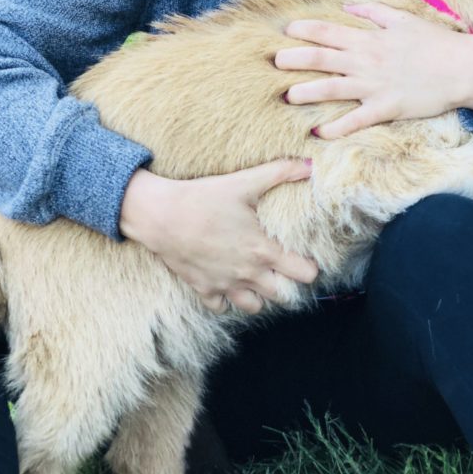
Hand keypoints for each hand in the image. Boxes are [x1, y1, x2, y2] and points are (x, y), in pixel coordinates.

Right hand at [119, 160, 317, 313]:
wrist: (162, 216)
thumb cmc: (204, 198)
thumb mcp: (245, 182)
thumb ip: (281, 172)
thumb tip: (311, 165)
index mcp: (263, 251)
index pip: (304, 273)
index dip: (310, 267)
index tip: (307, 258)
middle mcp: (247, 274)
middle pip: (282, 295)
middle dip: (288, 285)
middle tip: (284, 269)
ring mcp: (225, 285)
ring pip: (254, 307)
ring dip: (260, 295)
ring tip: (259, 278)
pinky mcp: (203, 290)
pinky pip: (222, 308)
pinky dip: (228, 300)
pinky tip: (228, 282)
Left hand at [275, 2, 472, 138]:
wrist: (462, 68)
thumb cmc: (434, 42)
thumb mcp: (403, 19)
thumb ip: (373, 11)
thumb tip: (348, 5)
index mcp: (370, 38)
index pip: (329, 32)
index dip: (305, 30)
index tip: (286, 31)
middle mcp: (367, 61)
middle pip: (321, 59)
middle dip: (294, 60)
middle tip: (273, 62)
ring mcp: (375, 86)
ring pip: (332, 89)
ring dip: (306, 92)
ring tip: (286, 96)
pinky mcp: (386, 108)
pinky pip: (356, 120)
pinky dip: (336, 128)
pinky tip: (318, 133)